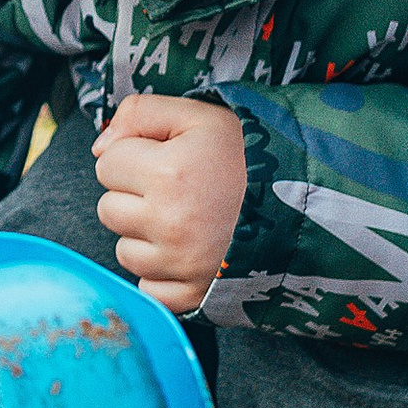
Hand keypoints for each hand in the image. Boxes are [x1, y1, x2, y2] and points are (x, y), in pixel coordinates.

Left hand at [93, 91, 246, 313]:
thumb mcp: (200, 116)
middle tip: (176, 190)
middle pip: (108, 208)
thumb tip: (99, 147)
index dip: (134, 156)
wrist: (308, 207)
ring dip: (145, 236)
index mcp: (168, 173)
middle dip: (134, 196)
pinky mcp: (191, 295)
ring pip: (124, 250)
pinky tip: (190, 251)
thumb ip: (141, 113)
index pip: (107, 163)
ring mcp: (180, 265)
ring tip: (187, 220)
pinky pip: (148, 286)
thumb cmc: (251, 157)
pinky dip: (162, 273)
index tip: (165, 159)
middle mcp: (169, 223)